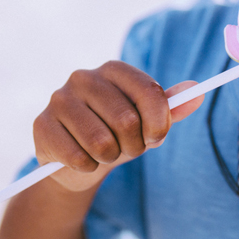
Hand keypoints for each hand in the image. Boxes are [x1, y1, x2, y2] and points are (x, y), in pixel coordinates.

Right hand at [33, 60, 203, 192]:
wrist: (79, 162)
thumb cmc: (118, 136)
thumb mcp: (147, 123)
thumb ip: (171, 108)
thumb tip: (196, 92)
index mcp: (113, 70)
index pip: (148, 91)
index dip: (159, 122)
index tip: (155, 138)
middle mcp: (83, 77)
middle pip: (126, 120)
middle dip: (134, 145)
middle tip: (126, 148)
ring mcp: (59, 99)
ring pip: (101, 142)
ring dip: (109, 158)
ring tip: (103, 154)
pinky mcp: (42, 126)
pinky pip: (78, 157)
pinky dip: (87, 167)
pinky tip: (82, 160)